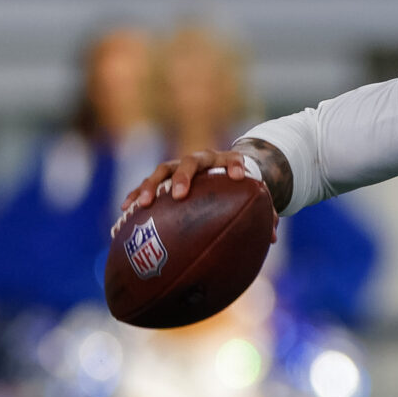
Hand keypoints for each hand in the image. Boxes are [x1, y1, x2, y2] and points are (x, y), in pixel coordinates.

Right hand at [116, 148, 279, 227]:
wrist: (221, 168)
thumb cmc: (238, 187)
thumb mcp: (251, 196)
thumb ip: (264, 212)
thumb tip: (271, 238)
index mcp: (225, 161)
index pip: (233, 158)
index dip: (235, 165)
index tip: (239, 176)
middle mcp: (200, 160)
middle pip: (191, 163)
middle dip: (184, 178)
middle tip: (179, 195)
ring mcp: (179, 166)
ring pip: (163, 171)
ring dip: (152, 186)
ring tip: (144, 204)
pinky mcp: (163, 177)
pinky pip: (147, 184)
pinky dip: (137, 194)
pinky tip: (126, 209)